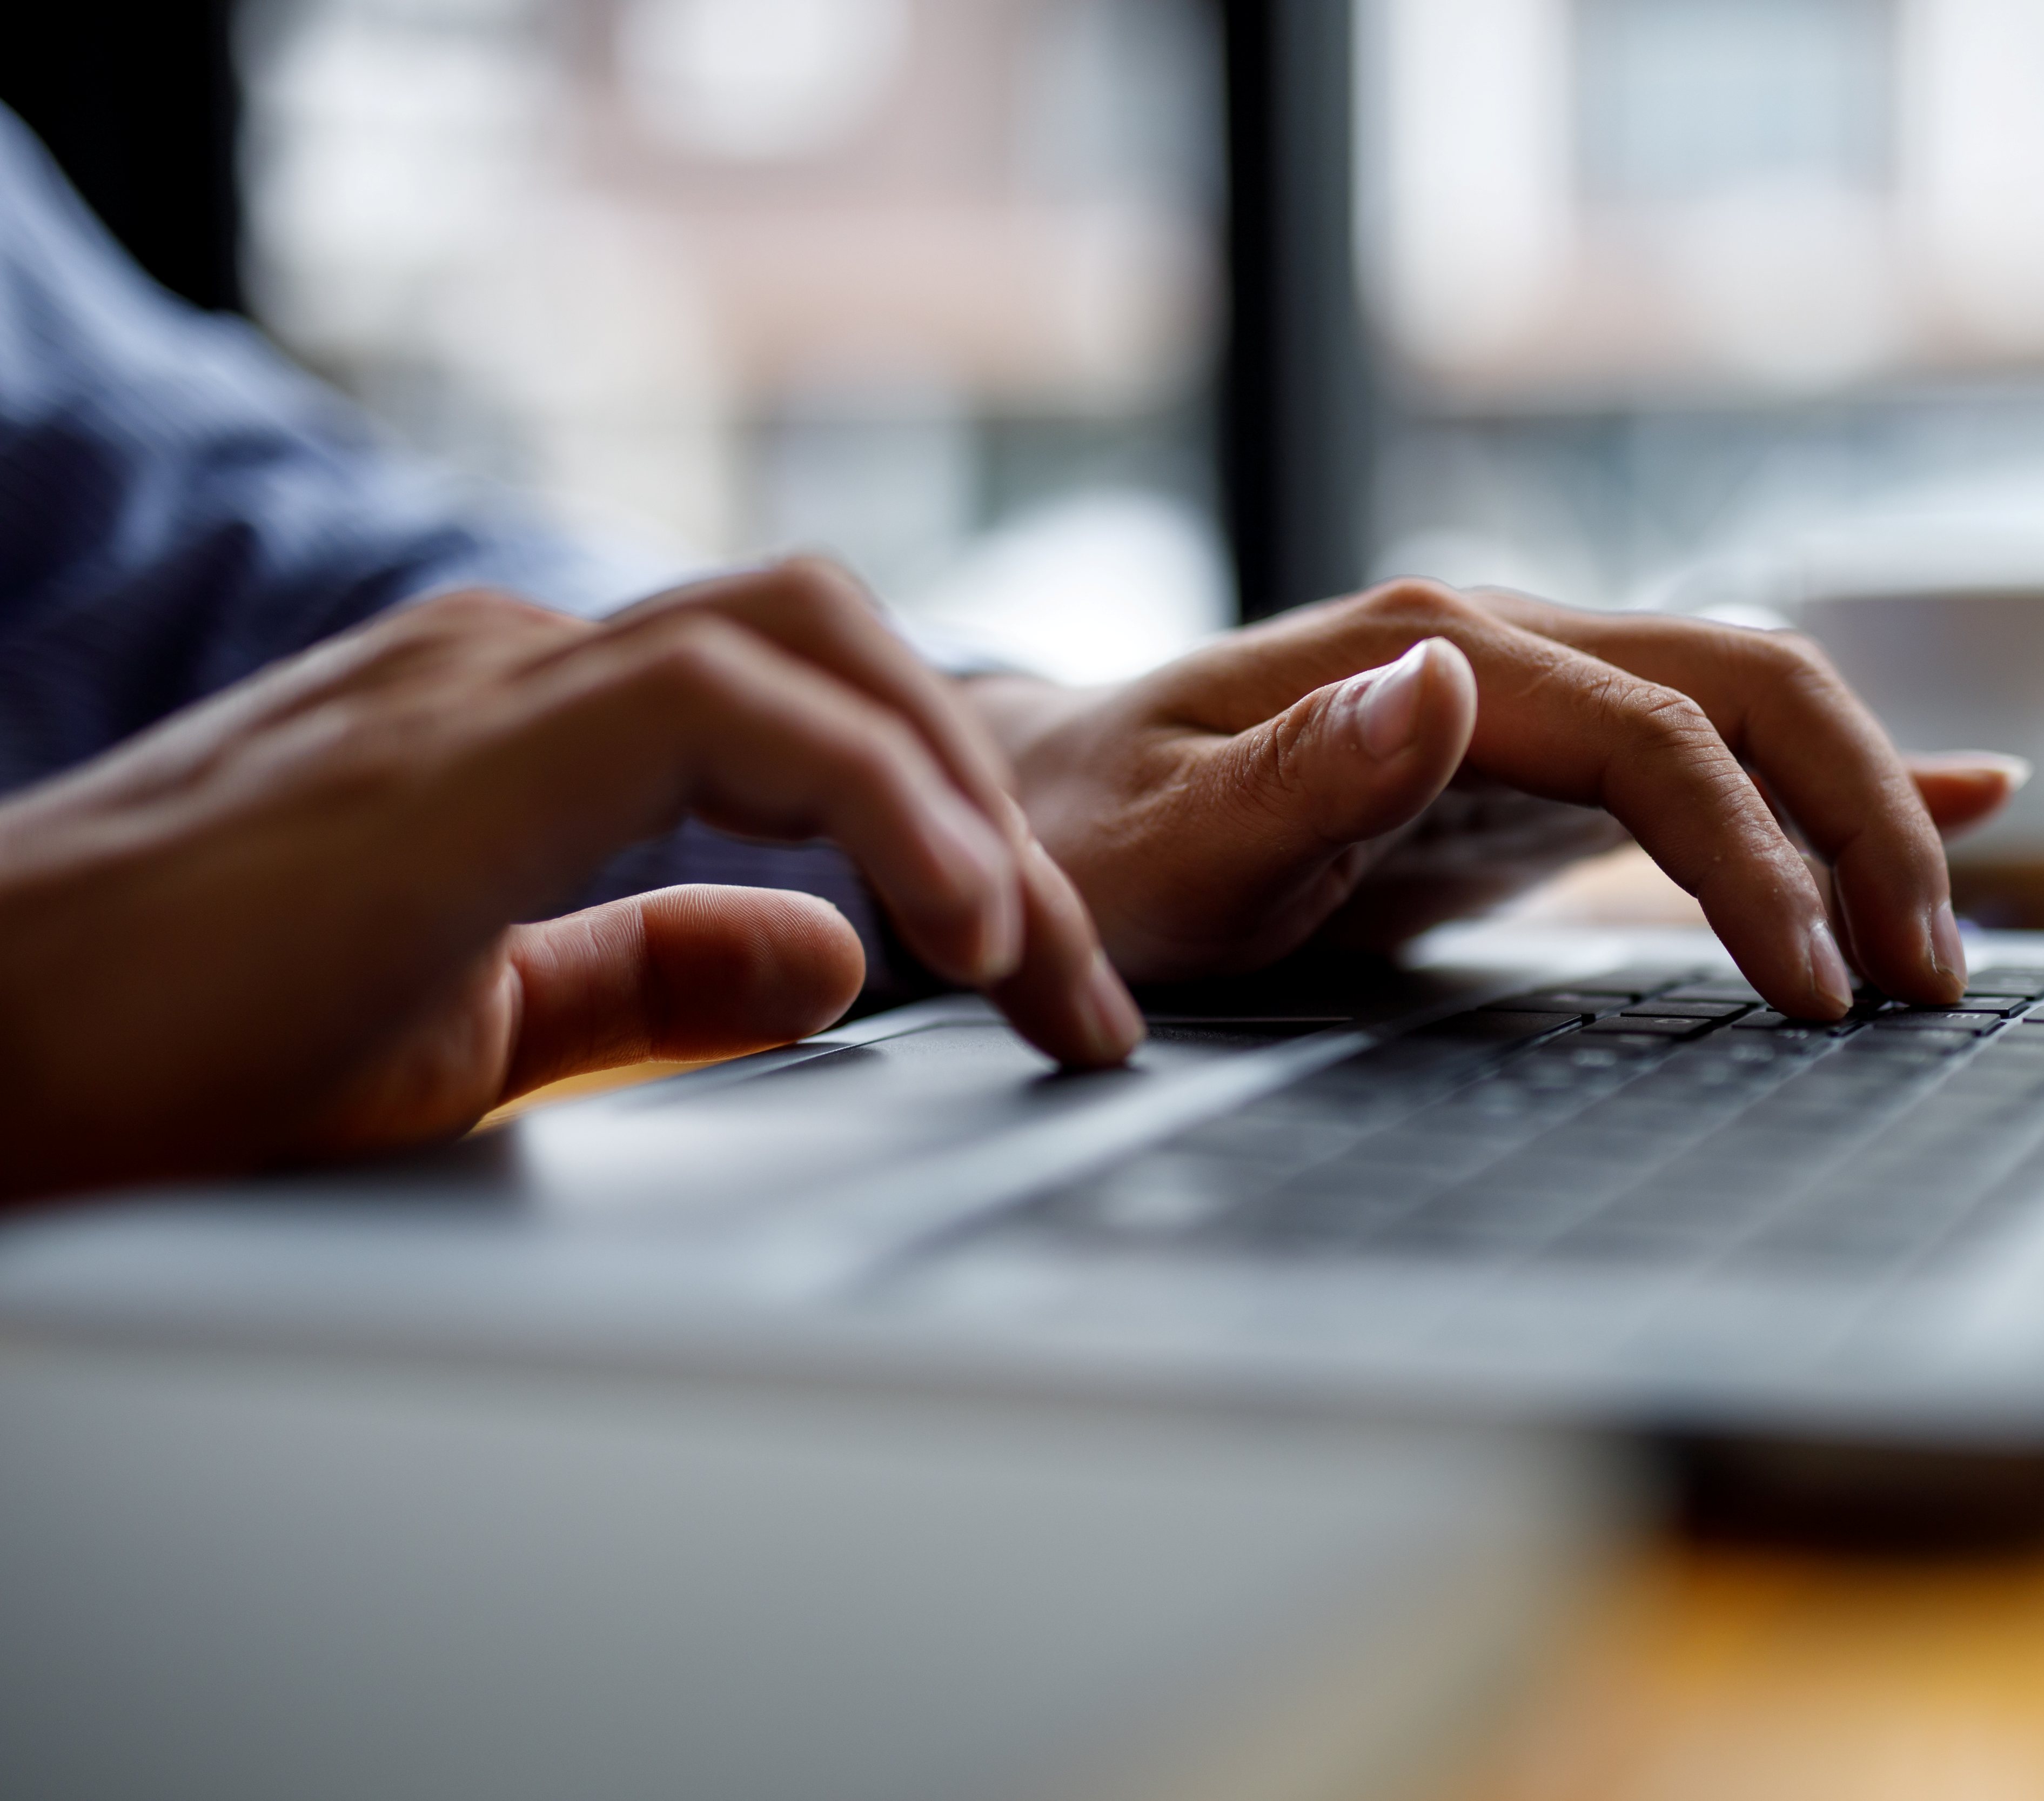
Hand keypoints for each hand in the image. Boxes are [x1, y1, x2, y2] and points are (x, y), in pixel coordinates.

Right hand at [0, 560, 1142, 1200]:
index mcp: (531, 724)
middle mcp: (520, 669)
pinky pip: (728, 704)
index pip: (814, 706)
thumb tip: (831, 955)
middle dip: (998, 807)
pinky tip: (948, 925)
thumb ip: (647, 974)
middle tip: (1085, 991)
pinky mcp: (456, 745)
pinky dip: (877, 798)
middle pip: (843, 649)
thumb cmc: (177, 1051)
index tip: (1049, 983)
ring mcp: (483, 684)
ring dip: (965, 797)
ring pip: (811, 642)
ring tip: (1041, 959)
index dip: (960, 828)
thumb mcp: (473, 1027)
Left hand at [965, 580, 2021, 1018]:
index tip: (1809, 988)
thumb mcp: (1157, 841)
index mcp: (1424, 650)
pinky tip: (1962, 796)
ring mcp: (1531, 689)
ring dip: (1864, 813)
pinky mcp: (1545, 754)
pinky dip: (1833, 780)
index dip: (1753, 858)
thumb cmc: (1086, 845)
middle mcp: (1499, 644)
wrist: (1048, 808)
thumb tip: (1450, 681)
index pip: (1653, 738)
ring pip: (1756, 708)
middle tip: (1925, 980)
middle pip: (1749, 688)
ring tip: (1935, 946)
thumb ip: (1296, 773)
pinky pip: (1715, 746)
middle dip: (1861, 823)